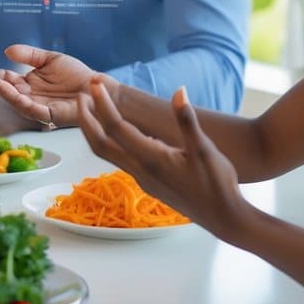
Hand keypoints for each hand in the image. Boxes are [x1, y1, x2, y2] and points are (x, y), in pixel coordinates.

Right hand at [0, 44, 110, 128]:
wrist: (97, 86)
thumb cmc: (76, 74)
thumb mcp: (49, 59)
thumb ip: (29, 55)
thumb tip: (7, 51)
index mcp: (30, 85)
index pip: (11, 81)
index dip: (1, 77)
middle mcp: (32, 98)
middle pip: (11, 93)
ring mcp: (40, 107)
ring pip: (19, 103)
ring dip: (6, 94)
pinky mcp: (51, 115)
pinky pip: (34, 111)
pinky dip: (23, 103)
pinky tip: (15, 95)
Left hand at [78, 78, 249, 238]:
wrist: (223, 218)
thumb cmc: (218, 183)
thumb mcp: (205, 149)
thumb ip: (188, 120)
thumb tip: (179, 91)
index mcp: (150, 158)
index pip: (116, 127)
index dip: (102, 105)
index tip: (92, 85)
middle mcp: (139, 169)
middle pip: (99, 143)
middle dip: (85, 118)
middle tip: (81, 95)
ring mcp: (141, 178)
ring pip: (106, 153)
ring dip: (94, 130)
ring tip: (92, 110)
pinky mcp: (146, 183)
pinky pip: (118, 159)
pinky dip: (108, 141)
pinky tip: (119, 131)